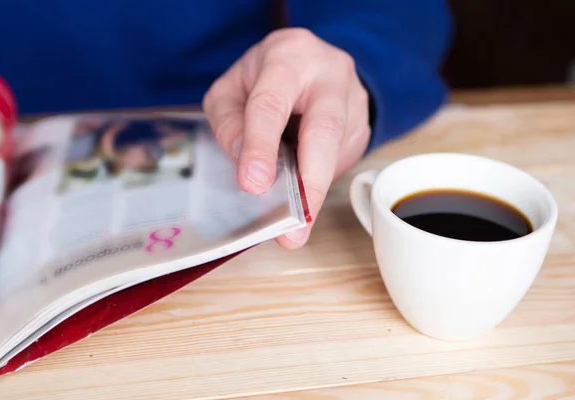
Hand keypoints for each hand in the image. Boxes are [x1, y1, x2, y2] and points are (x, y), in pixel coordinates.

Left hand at [203, 28, 370, 247]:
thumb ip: (230, 122)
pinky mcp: (363, 124)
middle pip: (325, 131)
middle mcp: (329, 73)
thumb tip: (246, 162)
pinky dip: (320, 182)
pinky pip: (343, 161)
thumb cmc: (267, 77)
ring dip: (315, 192)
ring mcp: (354, 99)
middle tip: (296, 226)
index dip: (261, 147)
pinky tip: (306, 192)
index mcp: (288, 57)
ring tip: (296, 227)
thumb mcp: (232, 89)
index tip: (254, 185)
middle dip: (310, 183)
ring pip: (337, 152)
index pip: (271, 105)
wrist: (314, 64)